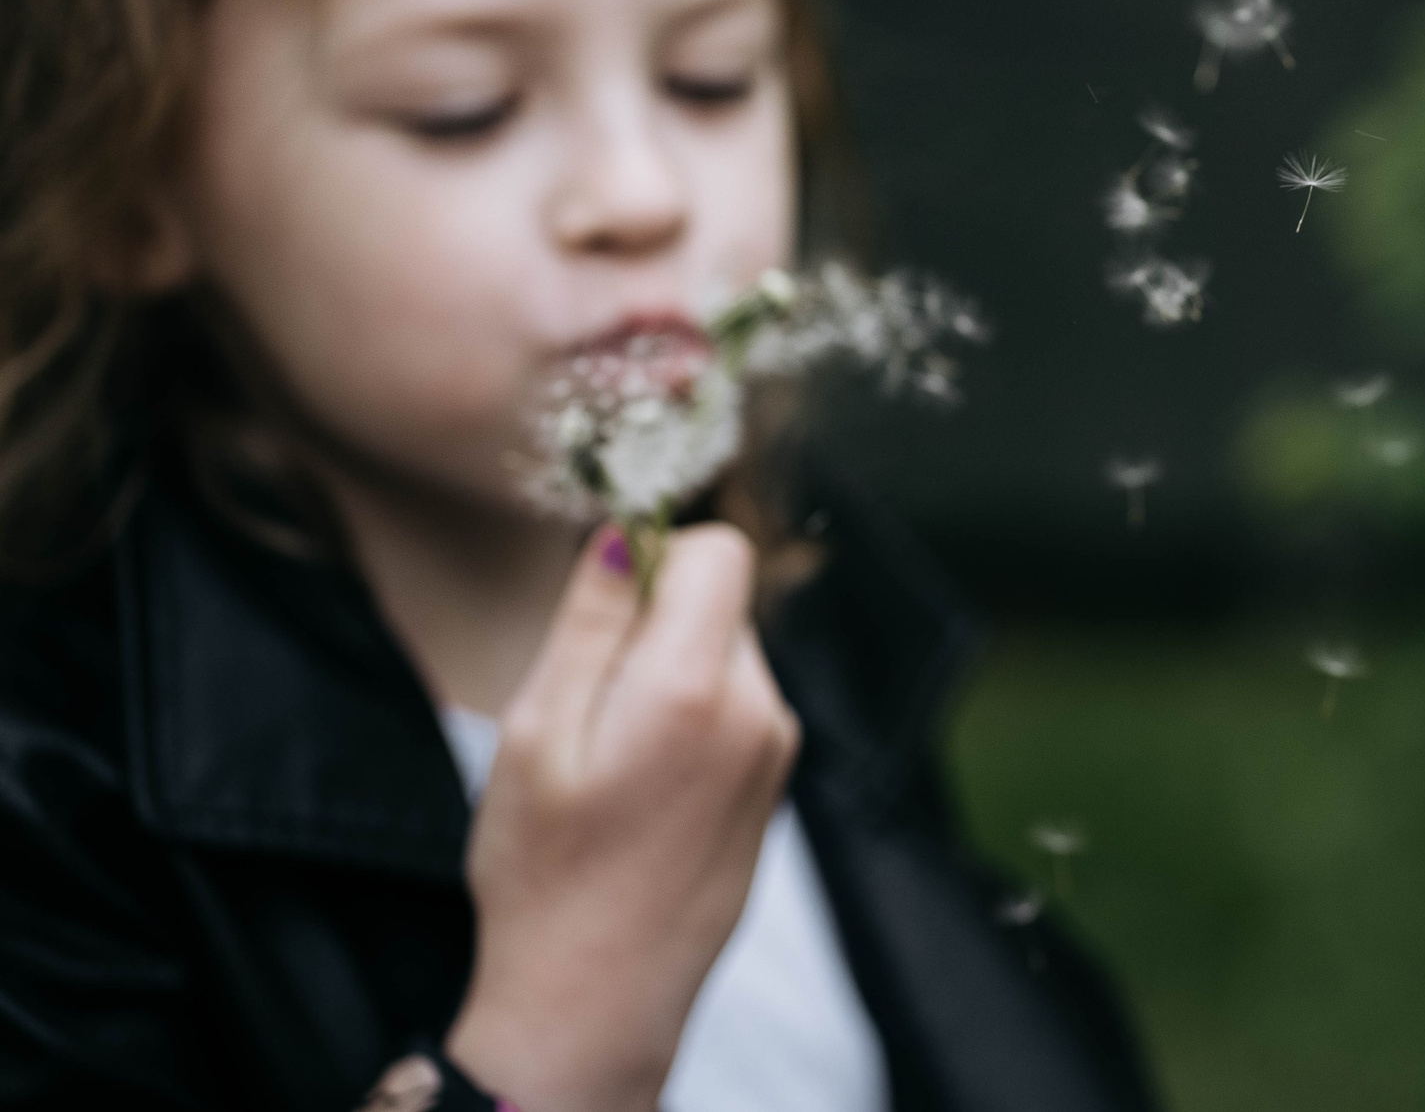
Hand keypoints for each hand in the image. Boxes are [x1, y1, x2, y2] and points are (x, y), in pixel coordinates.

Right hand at [444, 523, 799, 1111]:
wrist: (597, 1004)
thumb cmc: (546, 875)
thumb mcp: (536, 732)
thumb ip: (589, 622)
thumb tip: (625, 533)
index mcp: (696, 686)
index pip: (718, 549)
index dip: (657, 557)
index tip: (604, 610)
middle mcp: (759, 709)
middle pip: (721, 604)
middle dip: (657, 627)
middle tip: (589, 706)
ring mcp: (777, 752)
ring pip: (726, 657)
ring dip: (671, 677)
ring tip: (611, 761)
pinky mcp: (776, 787)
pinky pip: (737, 711)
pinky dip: (692, 723)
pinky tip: (643, 792)